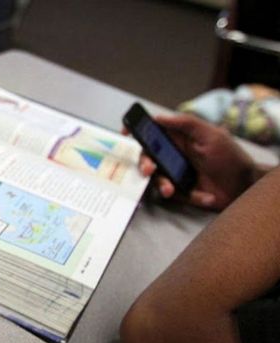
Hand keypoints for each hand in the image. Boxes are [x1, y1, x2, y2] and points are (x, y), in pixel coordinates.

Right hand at [131, 114, 257, 210]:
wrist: (244, 187)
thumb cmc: (231, 158)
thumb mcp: (212, 135)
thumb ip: (186, 123)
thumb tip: (159, 117)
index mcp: (180, 139)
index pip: (153, 132)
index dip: (138, 131)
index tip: (126, 133)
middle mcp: (174, 155)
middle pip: (147, 157)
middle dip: (144, 163)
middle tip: (149, 169)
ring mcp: (176, 174)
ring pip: (155, 178)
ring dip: (161, 184)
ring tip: (170, 190)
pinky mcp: (180, 192)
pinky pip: (172, 194)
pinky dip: (187, 196)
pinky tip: (204, 196)